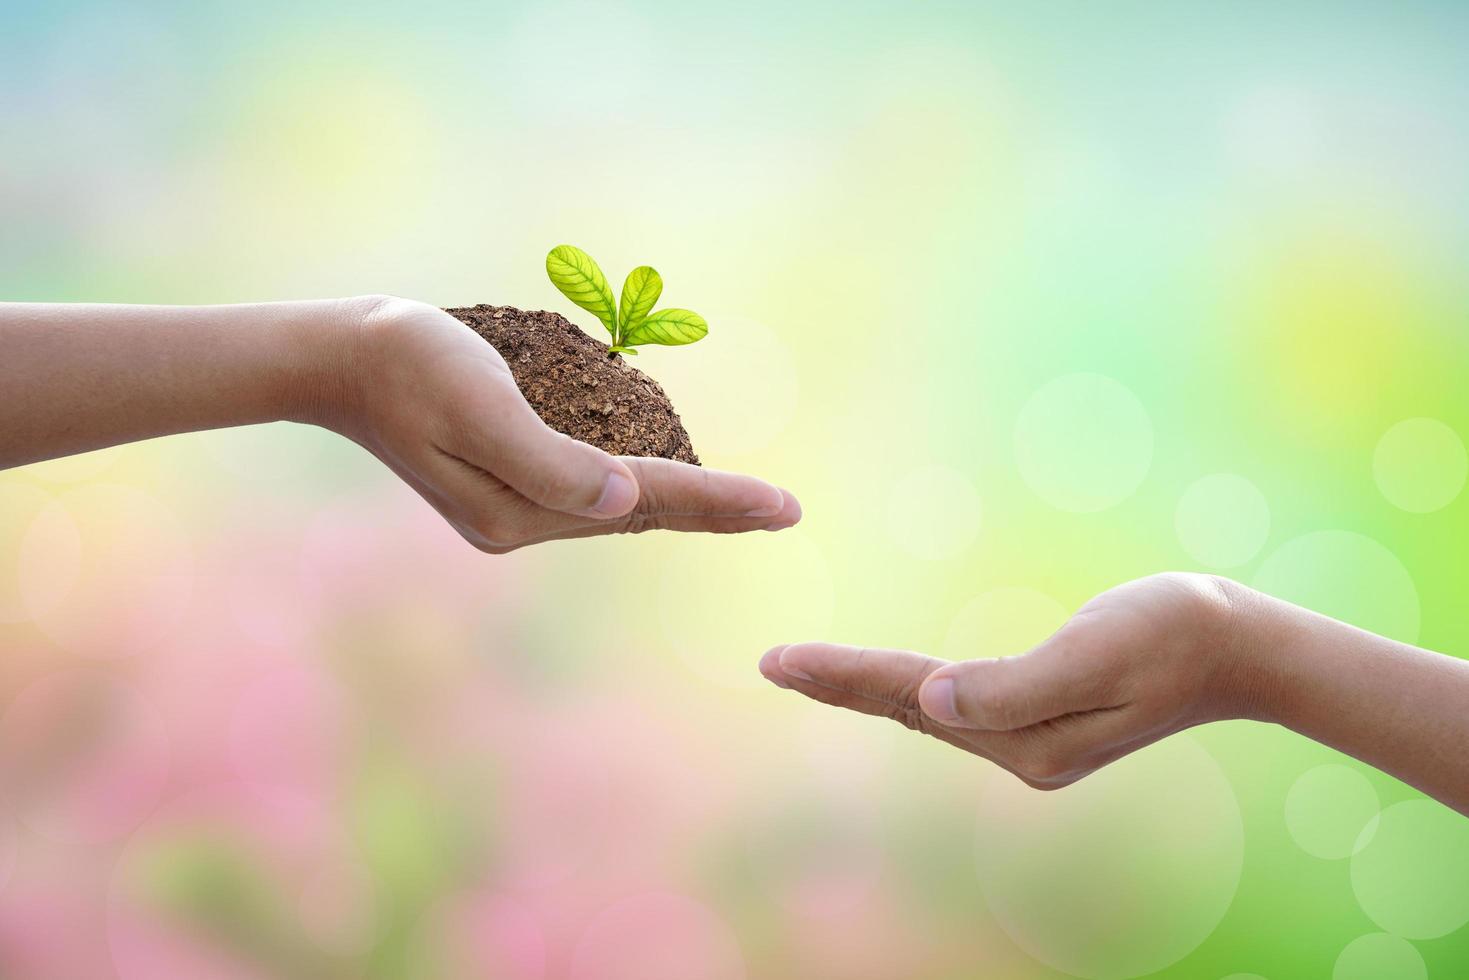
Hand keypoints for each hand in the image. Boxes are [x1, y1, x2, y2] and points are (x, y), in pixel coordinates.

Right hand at [316, 296, 799, 552]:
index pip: (643, 502)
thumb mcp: (478, 405)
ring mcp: (512, 508)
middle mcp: (521, 521)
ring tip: (745, 505)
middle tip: (786, 512)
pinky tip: (667, 483)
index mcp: (520, 511)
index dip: (720, 500)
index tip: (786, 507)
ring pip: (619, 507)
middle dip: (715, 511)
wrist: (339, 357)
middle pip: (640, 515)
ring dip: (682, 502)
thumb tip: (625, 501)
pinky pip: (592, 490)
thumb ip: (550, 460)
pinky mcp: (505, 485)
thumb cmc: (407, 365)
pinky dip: (640, 485)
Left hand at [758, 573, 1255, 788]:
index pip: (911, 700)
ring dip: (865, 689)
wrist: (1238, 646)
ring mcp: (1032, 740)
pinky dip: (908, 689)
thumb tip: (933, 702)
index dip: (841, 676)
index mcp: (1027, 740)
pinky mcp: (1043, 719)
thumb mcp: (1095, 653)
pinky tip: (889, 684)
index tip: (776, 660)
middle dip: (836, 686)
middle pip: (907, 711)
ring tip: (806, 671)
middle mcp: (1021, 751)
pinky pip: (956, 704)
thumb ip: (1014, 685)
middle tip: (770, 663)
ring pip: (927, 711)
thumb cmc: (1174, 634)